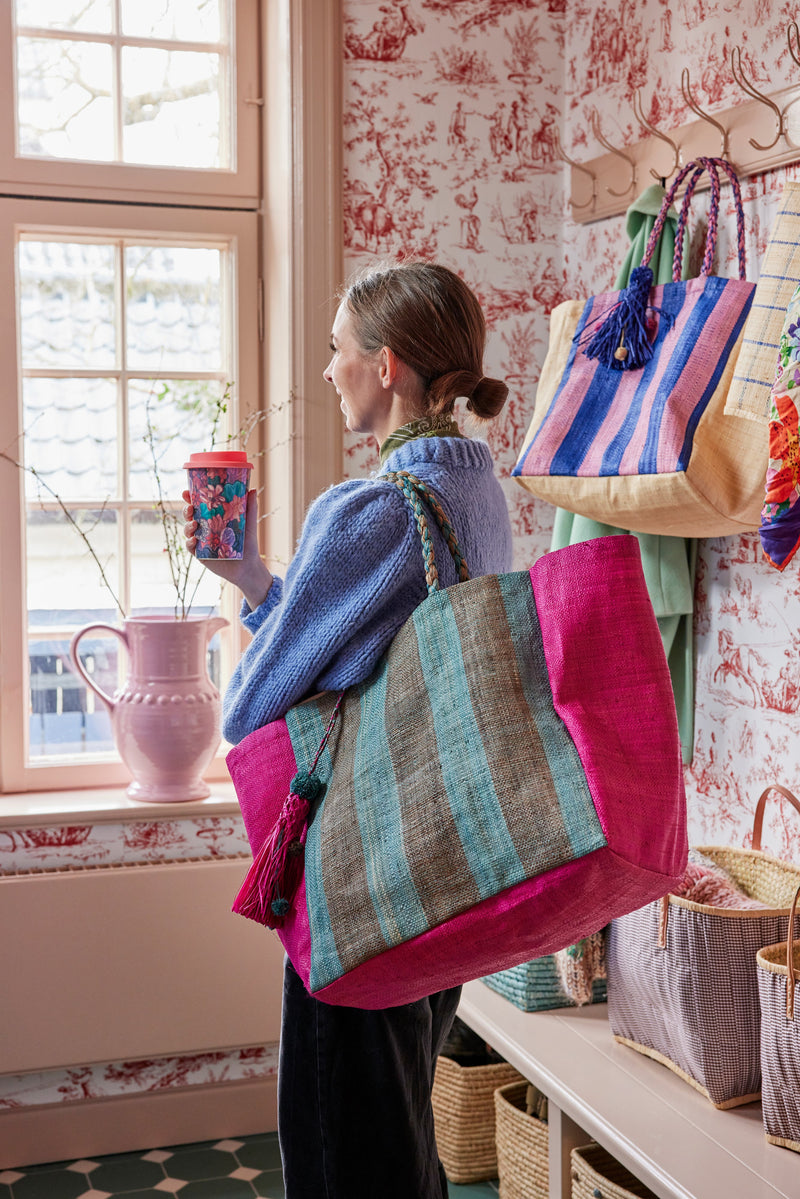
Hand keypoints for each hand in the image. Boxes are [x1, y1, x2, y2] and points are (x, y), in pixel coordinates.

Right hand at [183, 488, 273, 610]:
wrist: (247, 567)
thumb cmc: (248, 544)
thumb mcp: (249, 524)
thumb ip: (250, 508)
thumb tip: (253, 489)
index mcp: (214, 517)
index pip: (199, 505)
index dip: (191, 498)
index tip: (187, 492)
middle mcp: (205, 527)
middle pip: (190, 515)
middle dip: (186, 510)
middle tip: (190, 508)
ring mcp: (201, 540)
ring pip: (188, 530)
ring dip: (187, 525)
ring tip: (194, 524)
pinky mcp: (200, 554)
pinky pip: (190, 547)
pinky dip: (189, 542)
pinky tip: (195, 540)